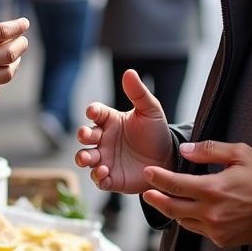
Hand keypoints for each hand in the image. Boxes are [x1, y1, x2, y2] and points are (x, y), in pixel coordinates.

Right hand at [74, 70, 173, 194]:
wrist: (169, 160)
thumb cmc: (156, 133)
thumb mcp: (151, 111)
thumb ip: (139, 93)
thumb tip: (129, 72)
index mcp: (111, 121)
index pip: (96, 113)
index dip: (93, 111)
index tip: (93, 111)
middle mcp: (104, 139)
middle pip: (85, 135)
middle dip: (82, 135)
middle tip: (86, 135)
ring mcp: (105, 159)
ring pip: (86, 157)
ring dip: (83, 157)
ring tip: (87, 159)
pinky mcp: (111, 177)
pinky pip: (98, 178)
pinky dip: (97, 176)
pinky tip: (103, 172)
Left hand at [141, 140, 251, 246]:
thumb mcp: (240, 154)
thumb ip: (210, 150)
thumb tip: (184, 150)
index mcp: (213, 189)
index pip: (174, 184)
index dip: (157, 178)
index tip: (147, 172)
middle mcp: (211, 213)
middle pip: (172, 208)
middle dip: (156, 199)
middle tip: (146, 192)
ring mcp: (216, 230)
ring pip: (183, 222)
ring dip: (172, 211)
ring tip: (164, 201)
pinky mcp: (223, 240)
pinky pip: (199, 231)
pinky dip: (190, 221)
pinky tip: (188, 212)